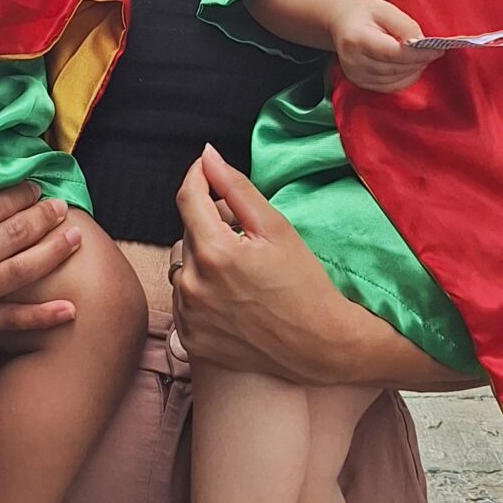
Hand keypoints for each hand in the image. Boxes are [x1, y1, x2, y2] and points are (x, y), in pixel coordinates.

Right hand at [0, 183, 83, 340]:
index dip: (20, 194)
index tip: (35, 186)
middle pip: (12, 236)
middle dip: (44, 218)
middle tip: (61, 206)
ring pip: (21, 271)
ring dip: (54, 253)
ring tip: (75, 237)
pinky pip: (12, 320)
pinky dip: (43, 316)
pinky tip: (71, 308)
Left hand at [173, 144, 475, 392]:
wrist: (319, 346)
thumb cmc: (304, 284)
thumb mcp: (276, 228)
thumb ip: (236, 188)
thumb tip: (207, 156)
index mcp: (215, 252)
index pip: (188, 198)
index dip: (198, 177)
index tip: (207, 169)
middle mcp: (193, 285)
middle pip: (186, 233)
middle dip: (208, 226)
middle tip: (244, 239)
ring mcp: (189, 315)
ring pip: (182, 266)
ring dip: (201, 260)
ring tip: (239, 273)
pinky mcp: (191, 338)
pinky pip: (183, 300)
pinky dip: (200, 292)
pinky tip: (231, 298)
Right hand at [330, 0, 440, 91]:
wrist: (341, 22)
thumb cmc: (364, 13)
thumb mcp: (386, 9)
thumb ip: (405, 26)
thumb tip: (423, 45)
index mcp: (357, 39)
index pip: (393, 53)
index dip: (418, 54)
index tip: (437, 49)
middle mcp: (353, 61)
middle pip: (396, 68)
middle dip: (420, 61)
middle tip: (435, 51)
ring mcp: (355, 75)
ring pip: (395, 80)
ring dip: (414, 70)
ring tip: (423, 56)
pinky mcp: (360, 83)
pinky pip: (390, 87)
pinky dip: (406, 78)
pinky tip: (412, 66)